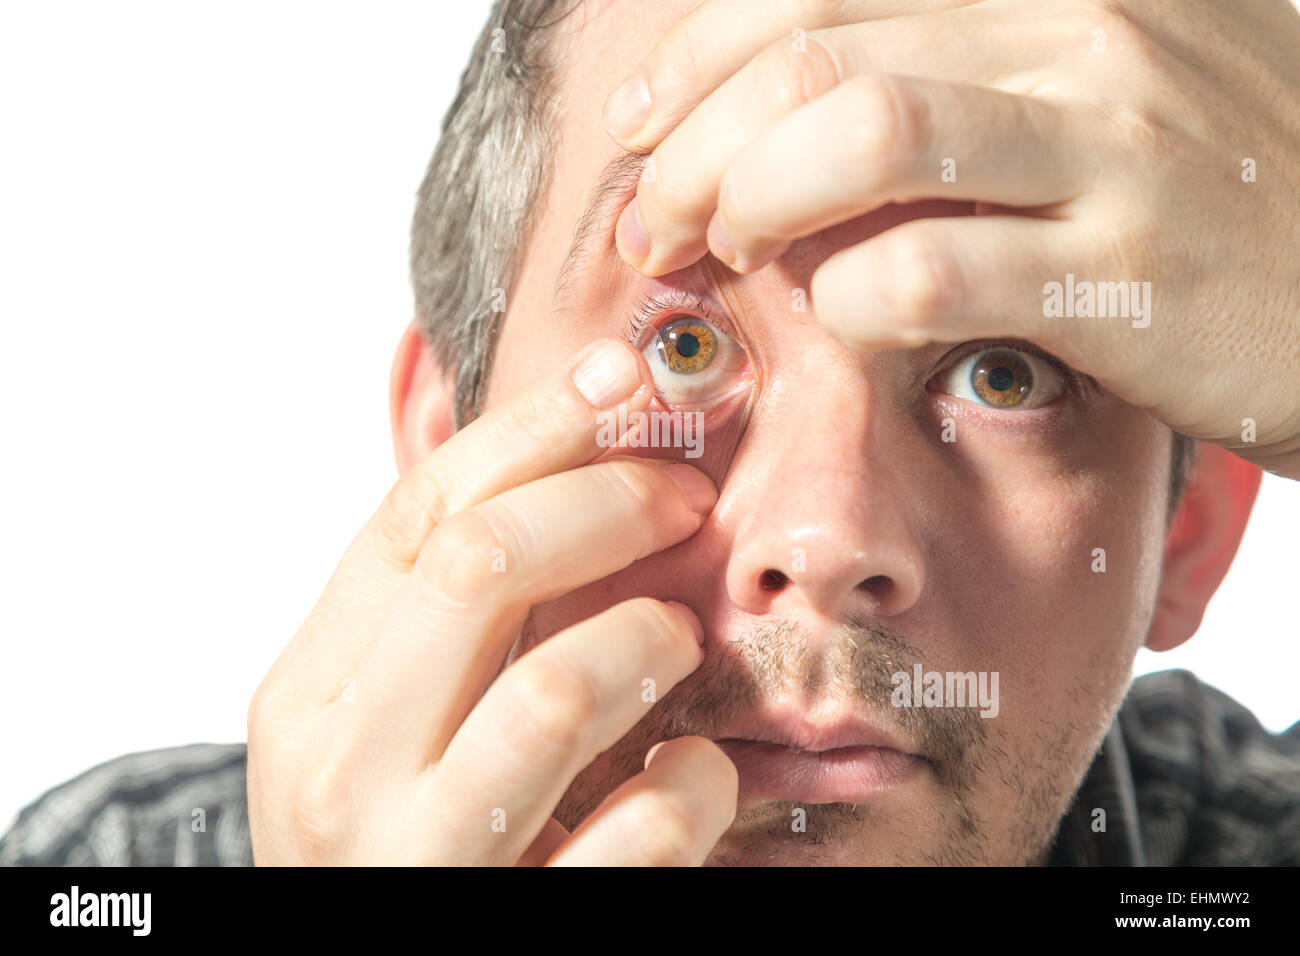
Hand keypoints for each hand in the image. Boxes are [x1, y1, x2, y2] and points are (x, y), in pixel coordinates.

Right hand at [247, 338, 736, 864]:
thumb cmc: (394, 838)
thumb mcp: (380, 716)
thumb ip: (439, 610)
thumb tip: (549, 443)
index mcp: (312, 689)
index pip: (421, 511)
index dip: (536, 429)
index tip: (625, 382)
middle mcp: (343, 765)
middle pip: (480, 564)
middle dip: (605, 503)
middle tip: (683, 497)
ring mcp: (420, 856)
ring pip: (555, 693)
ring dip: (646, 640)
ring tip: (676, 640)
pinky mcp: (507, 925)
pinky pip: (634, 835)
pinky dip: (691, 787)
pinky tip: (697, 776)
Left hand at [602, 0, 1299, 477]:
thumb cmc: (1198, 193)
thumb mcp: (1088, 83)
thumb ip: (952, 63)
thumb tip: (778, 103)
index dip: (694, 55)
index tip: (638, 129)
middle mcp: (1085, 29)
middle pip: (814, 50)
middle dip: (689, 142)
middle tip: (650, 219)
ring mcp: (1117, 144)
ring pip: (866, 134)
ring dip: (752, 201)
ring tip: (727, 255)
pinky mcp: (1131, 272)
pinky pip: (933, 273)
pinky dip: (848, 301)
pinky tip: (838, 317)